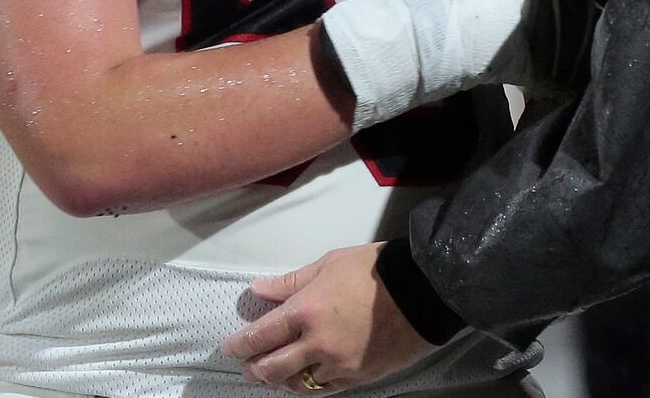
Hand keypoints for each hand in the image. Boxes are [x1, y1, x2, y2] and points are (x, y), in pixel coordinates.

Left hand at [223, 244, 436, 392]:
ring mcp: (338, 365)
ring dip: (280, 380)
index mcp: (306, 311)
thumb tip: (257, 290)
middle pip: (272, 368)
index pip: (261, 335)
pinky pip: (324, 388)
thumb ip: (291, 282)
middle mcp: (317, 344)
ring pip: (297, 384)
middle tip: (246, 367)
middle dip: (254, 369)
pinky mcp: (357, 378)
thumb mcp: (329, 263)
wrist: (420, 291)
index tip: (229, 347)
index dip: (240, 344)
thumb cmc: (373, 269)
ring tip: (273, 375)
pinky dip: (310, 384)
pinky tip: (305, 378)